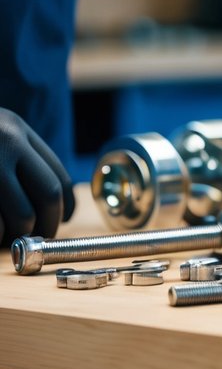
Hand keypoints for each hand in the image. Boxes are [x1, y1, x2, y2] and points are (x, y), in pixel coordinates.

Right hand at [0, 109, 74, 244]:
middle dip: (49, 224)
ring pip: (22, 214)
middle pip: (49, 194)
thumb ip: (18, 157)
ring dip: (18, 233)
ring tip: (8, 238)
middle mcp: (7, 142)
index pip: (57, 173)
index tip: (61, 220)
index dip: (66, 205)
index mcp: (18, 130)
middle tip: (40, 238)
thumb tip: (53, 204)